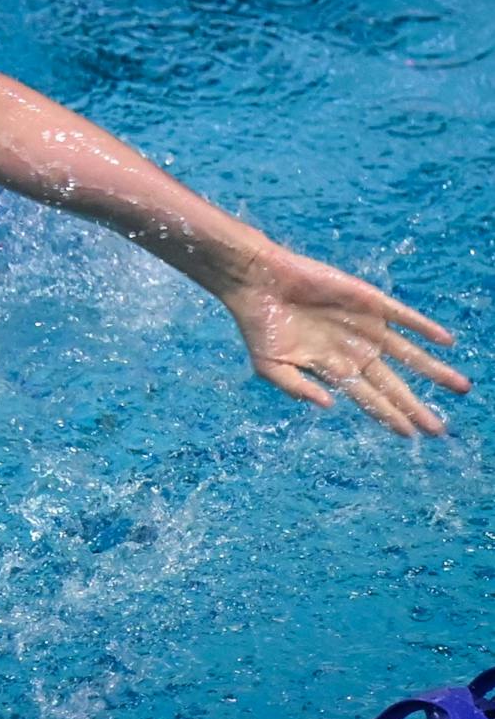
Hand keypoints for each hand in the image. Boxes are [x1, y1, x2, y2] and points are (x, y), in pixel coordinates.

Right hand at [220, 243, 471, 435]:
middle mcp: (354, 350)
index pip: (369, 398)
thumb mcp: (270, 366)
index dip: (390, 416)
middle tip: (440, 430)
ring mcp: (364, 326)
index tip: (411, 435)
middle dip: (416, 406)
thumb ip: (297, 388)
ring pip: (407, 353)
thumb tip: (329, 405)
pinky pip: (403, 317)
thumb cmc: (259, 326)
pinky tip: (446, 341)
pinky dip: (425, 328)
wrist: (258, 282)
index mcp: (332, 368)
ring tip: (460, 388)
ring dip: (433, 371)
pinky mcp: (368, 301)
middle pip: (393, 383)